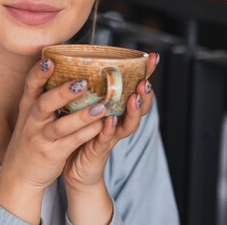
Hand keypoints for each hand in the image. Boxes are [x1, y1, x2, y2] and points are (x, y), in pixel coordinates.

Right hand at [0, 58, 108, 222]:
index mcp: (28, 107)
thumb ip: (43, 96)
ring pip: (61, 125)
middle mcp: (32, 121)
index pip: (30, 85)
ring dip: (81, 115)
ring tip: (101, 106)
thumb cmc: (30, 139)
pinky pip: (70, 142)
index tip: (49, 60)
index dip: (39, 72)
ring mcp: (41, 138)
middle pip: (45, 103)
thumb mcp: (30, 116)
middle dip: (63, 93)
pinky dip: (85, 134)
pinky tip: (100, 126)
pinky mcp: (52, 154)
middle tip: (83, 82)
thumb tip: (61, 68)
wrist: (19, 174)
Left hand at [62, 52, 159, 224]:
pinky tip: (110, 121)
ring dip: (133, 110)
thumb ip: (89, 89)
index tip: (153, 57)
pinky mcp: (99, 150)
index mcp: (116, 109)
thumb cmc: (79, 134)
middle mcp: (118, 122)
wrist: (73, 169)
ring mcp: (111, 136)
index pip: (134, 88)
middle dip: (145, 93)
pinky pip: (106, 139)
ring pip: (128, 123)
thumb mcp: (85, 107)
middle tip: (146, 80)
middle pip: (139, 106)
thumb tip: (82, 58)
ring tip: (135, 97)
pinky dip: (109, 130)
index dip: (146, 74)